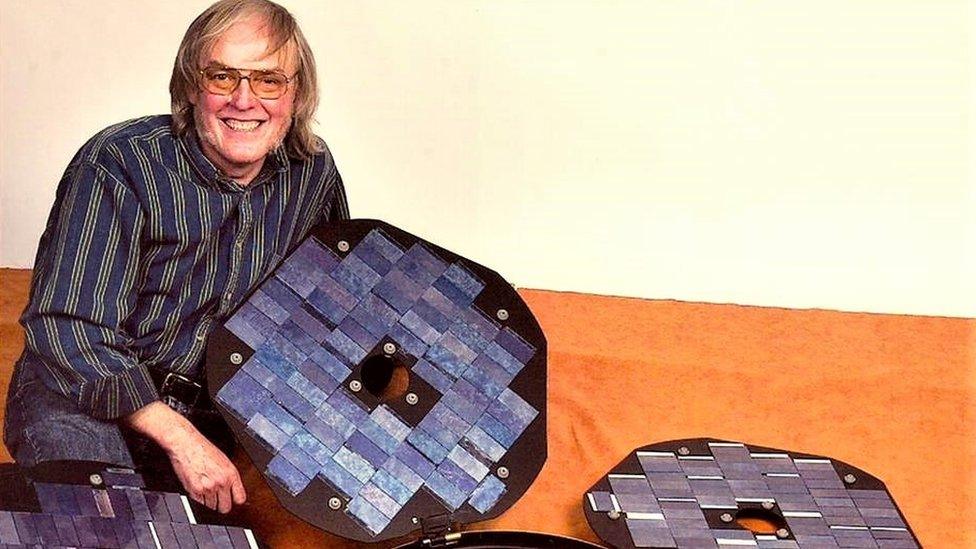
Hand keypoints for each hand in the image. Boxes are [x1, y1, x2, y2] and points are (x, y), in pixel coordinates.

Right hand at [126, 402, 245, 512]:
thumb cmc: (202, 449)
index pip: (240, 498)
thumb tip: (232, 490)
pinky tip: (198, 491)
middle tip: (217, 499)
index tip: (232, 501)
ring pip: (211, 508)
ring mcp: (208, 487)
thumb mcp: (224, 460)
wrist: (185, 444)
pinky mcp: (194, 491)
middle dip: (221, 505)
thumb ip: (229, 477)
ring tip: (205, 490)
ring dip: (208, 503)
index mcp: (231, 473)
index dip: (235, 501)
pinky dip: (198, 501)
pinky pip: (199, 505)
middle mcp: (221, 482)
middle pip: (225, 508)